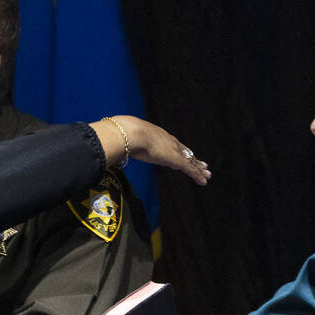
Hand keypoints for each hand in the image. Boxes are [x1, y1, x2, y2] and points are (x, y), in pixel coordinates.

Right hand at [92, 116, 210, 184]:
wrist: (128, 133)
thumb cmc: (122, 135)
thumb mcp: (122, 140)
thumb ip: (120, 145)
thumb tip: (107, 146)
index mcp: (156, 135)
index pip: (170, 144)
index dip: (178, 150)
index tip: (183, 154)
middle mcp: (167, 141)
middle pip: (184, 151)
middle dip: (192, 158)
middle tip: (203, 164)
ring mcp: (172, 150)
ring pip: (190, 160)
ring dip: (198, 168)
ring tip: (207, 174)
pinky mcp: (175, 159)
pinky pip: (189, 169)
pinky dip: (197, 175)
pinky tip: (203, 181)